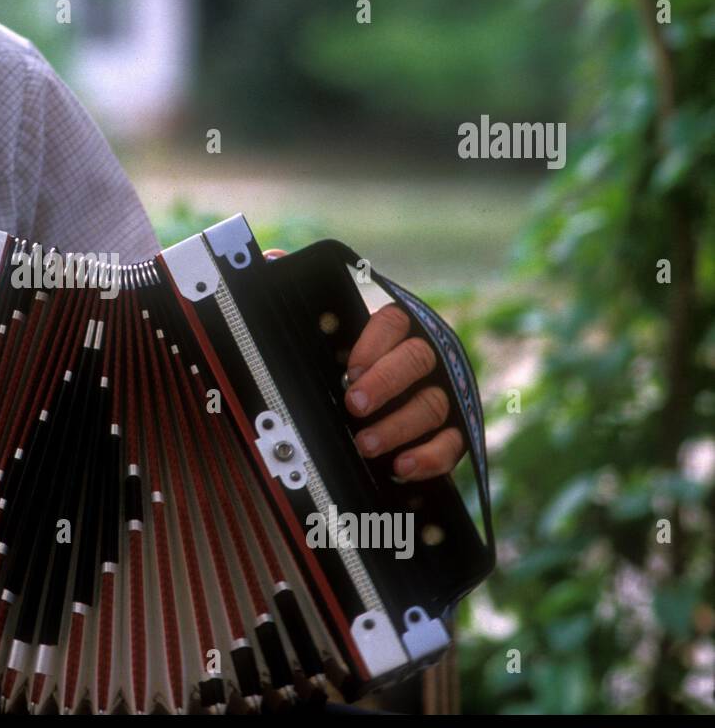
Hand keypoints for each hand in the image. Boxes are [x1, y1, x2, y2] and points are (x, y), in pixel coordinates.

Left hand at [264, 251, 463, 480]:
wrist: (372, 424)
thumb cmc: (347, 375)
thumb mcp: (325, 342)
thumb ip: (305, 307)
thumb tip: (273, 261)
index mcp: (395, 333)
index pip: (393, 322)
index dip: (373, 343)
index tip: (350, 367)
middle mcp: (424, 359)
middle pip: (416, 359)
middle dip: (385, 382)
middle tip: (354, 404)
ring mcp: (443, 396)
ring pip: (431, 404)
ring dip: (398, 426)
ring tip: (366, 444)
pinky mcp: (454, 434)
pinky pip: (452, 444)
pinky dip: (428, 456)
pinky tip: (402, 467)